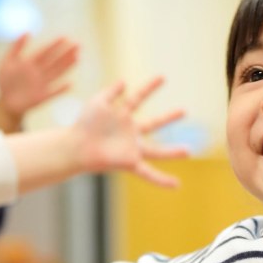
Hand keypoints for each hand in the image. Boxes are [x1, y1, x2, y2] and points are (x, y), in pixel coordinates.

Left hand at [0, 34, 78, 131]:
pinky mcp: (42, 96)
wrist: (6, 102)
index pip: (45, 52)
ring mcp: (42, 84)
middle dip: (66, 53)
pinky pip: (53, 92)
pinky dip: (61, 89)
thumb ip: (16, 48)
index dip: (54, 45)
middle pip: (55, 61)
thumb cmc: (5, 81)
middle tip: (78, 44)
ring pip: (57, 73)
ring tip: (77, 57)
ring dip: (67, 66)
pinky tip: (70, 84)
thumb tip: (26, 32)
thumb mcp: (7, 62)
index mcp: (31, 63)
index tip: (64, 37)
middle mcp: (40, 72)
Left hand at [73, 77, 188, 187]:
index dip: (150, 87)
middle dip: (168, 118)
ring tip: (188, 151)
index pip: (139, 98)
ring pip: (157, 151)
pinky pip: (149, 173)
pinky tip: (176, 185)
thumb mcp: (97, 103)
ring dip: (172, 152)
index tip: (163, 77)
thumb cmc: (83, 125)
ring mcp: (131, 148)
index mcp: (122, 116)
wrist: (74, 146)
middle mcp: (130, 132)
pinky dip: (162, 180)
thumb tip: (124, 81)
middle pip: (154, 123)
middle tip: (184, 111)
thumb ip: (110, 92)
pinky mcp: (130, 162)